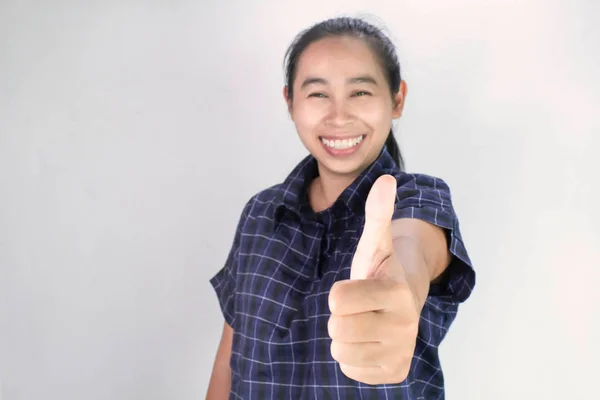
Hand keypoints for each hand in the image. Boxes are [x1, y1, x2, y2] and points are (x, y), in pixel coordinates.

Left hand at [327, 175, 419, 384]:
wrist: (403, 303)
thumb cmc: (380, 271)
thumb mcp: (374, 243)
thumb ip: (377, 214)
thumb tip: (385, 179)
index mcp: (398, 292)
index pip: (338, 299)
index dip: (339, 292)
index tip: (355, 287)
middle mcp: (406, 326)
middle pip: (337, 328)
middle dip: (340, 316)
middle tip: (358, 308)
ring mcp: (402, 352)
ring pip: (340, 352)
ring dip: (344, 337)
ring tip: (363, 323)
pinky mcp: (395, 373)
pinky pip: (350, 370)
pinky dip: (352, 358)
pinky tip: (368, 342)